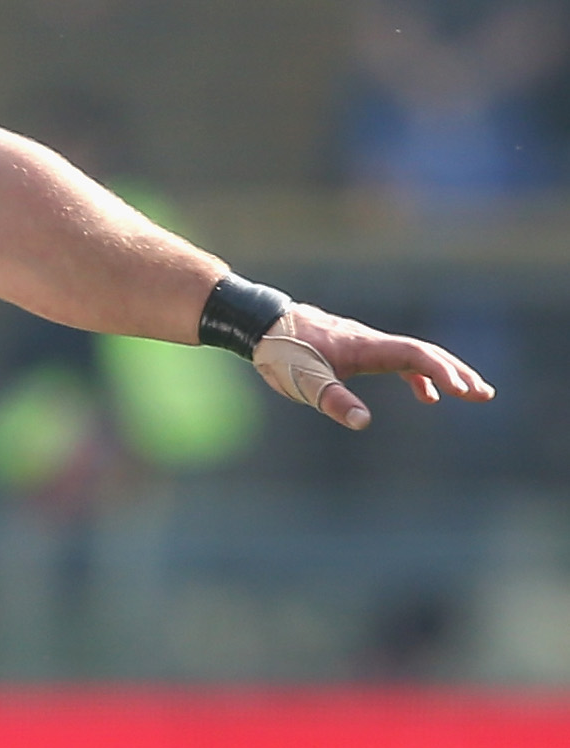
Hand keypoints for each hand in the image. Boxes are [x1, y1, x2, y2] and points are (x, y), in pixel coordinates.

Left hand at [256, 304, 494, 431]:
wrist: (263, 324)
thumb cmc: (284, 352)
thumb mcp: (306, 381)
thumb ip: (335, 401)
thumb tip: (364, 423)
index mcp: (367, 347)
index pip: (416, 355)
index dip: (442, 372)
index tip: (464, 391)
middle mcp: (373, 341)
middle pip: (426, 353)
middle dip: (457, 373)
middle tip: (485, 394)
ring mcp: (368, 344)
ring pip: (416, 356)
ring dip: (444, 373)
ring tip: (470, 393)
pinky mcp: (359, 349)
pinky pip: (399, 361)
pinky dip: (418, 376)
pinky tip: (427, 395)